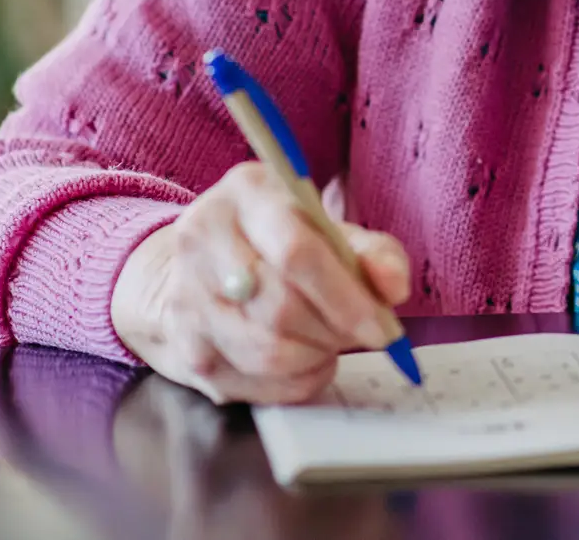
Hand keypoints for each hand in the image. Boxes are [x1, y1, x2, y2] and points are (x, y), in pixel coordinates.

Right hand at [110, 161, 410, 404]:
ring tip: (329, 340)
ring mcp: (186, 296)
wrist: (196, 268)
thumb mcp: (329, 228)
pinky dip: (296, 380)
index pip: (296, 252)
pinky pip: (256, 385)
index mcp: (247, 192)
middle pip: (281, 308)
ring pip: (266, 353)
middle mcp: (203, 238)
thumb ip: (372, 252)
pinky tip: (305, 359)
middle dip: (335, 331)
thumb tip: (394, 287)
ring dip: (316, 356)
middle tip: (361, 334)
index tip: (383, 328)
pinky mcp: (185, 349)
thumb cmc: (280, 242)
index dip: (347, 298)